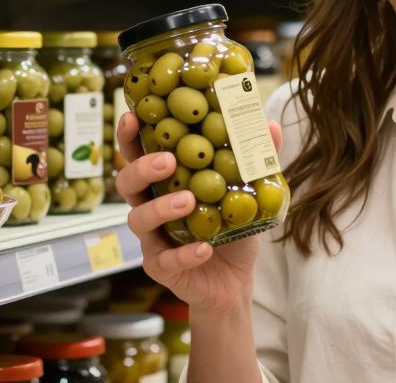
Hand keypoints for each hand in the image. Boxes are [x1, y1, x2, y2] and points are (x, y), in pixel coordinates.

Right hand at [115, 110, 282, 319]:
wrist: (235, 279)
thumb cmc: (232, 226)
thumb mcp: (249, 189)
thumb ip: (255, 157)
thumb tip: (269, 123)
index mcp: (165, 180)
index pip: (138, 152)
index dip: (130, 135)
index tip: (133, 116)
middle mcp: (151, 205)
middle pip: (126, 182)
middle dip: (141, 168)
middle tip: (167, 162)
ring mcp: (153, 238)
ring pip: (138, 219)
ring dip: (161, 208)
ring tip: (188, 201)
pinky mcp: (161, 267)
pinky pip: (165, 260)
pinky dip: (184, 253)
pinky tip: (204, 247)